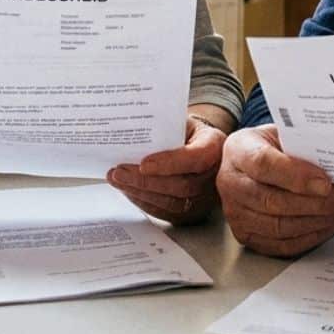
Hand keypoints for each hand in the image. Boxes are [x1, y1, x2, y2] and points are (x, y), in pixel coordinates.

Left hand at [108, 115, 226, 224]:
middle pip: (181, 185)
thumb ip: (164, 126)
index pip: (195, 158)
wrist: (202, 148)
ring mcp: (206, 197)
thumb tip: (131, 132)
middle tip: (118, 172)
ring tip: (118, 181)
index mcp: (215, 147)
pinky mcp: (193, 212)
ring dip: (140, 193)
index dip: (170, 163)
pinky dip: (144, 202)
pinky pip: (167, 212)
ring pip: (172, 202)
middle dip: (145, 181)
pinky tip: (128, 191)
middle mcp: (215, 176)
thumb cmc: (188, 132)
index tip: (143, 164)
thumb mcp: (181, 120)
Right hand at [216, 124, 333, 256]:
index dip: (296, 175)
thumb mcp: (284, 133)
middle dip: (316, 203)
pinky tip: (328, 224)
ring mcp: (234, 212)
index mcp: (238, 149)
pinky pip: (280, 244)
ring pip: (278, 226)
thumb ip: (304, 144)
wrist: (250, 163)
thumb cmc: (274, 146)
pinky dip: (308, 237)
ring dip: (316, 222)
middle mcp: (229, 182)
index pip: (263, 164)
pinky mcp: (245, 235)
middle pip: (272, 200)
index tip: (326, 182)